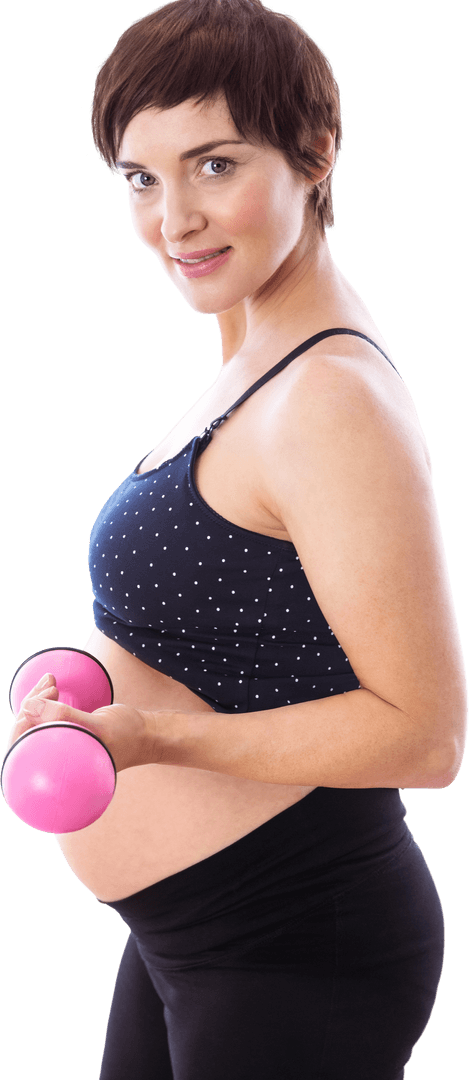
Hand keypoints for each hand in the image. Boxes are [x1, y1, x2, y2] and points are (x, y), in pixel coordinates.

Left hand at [6, 673, 158, 772]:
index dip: (28, 716)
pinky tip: (52, 687)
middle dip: (33, 701)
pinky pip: (46, 719)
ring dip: (39, 698)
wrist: (148, 736)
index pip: (22, 744)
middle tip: (51, 683)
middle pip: (26, 731)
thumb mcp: (97, 725)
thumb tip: (27, 707)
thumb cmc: (127, 735)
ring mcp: (60, 748)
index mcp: (58, 768)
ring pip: (34, 723)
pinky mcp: (66, 736)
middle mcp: (55, 762)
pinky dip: (46, 701)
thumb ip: (63, 716)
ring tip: (51, 681)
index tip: (50, 693)